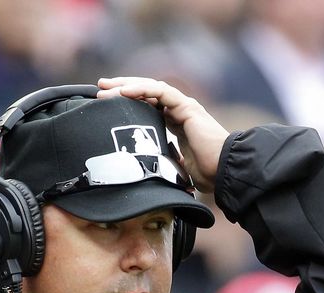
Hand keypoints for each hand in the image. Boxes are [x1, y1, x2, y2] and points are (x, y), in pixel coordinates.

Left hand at [97, 77, 228, 193]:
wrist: (224, 172)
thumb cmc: (206, 174)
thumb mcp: (174, 168)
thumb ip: (162, 164)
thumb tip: (144, 175)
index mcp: (174, 123)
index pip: (147, 106)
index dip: (127, 103)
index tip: (105, 105)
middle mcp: (178, 111)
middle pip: (145, 94)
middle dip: (121, 89)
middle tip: (99, 88)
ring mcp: (183, 107)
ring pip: (150, 88)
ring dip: (126, 86)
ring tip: (105, 87)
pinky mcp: (187, 107)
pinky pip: (161, 92)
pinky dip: (142, 89)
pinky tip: (125, 91)